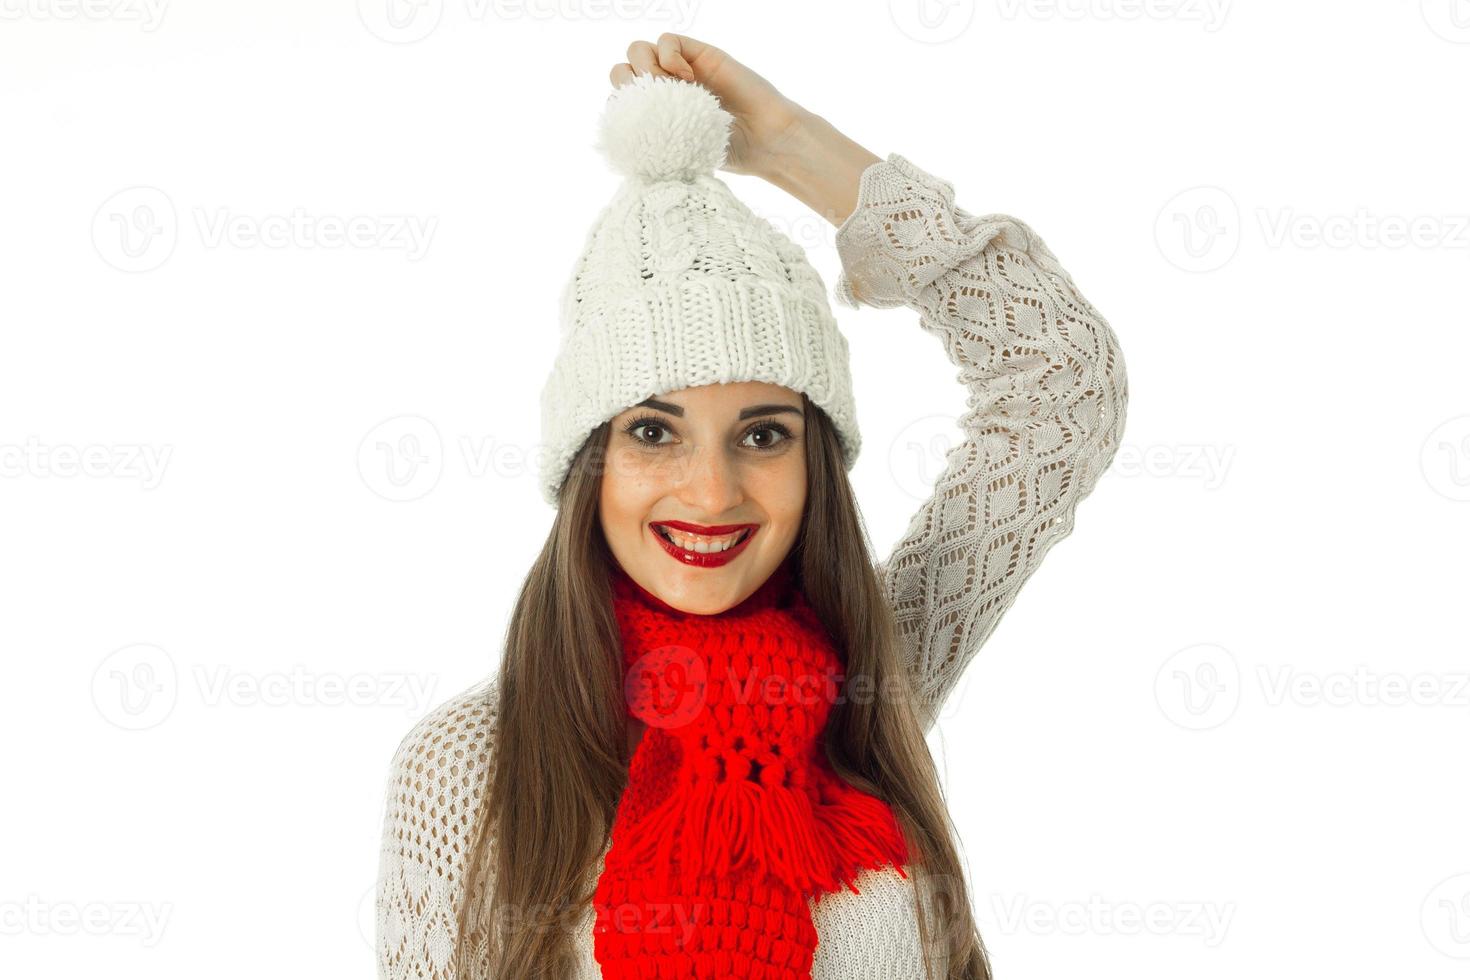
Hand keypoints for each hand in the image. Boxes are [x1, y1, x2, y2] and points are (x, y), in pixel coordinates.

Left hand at [609, 33, 807, 178]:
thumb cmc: (729, 152)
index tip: (639, 124)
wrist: (764, 139)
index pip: (620, 99)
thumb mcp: (684, 156)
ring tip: (670, 89)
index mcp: (656, 113)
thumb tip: (627, 148)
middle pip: (623, 71)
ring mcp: (681, 68)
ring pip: (638, 50)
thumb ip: (656, 147)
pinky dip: (668, 55)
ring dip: (645, 68)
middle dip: (629, 86)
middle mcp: (664, 88)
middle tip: (654, 105)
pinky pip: (667, 40)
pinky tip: (686, 77)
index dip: (621, 107)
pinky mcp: (699, 52)